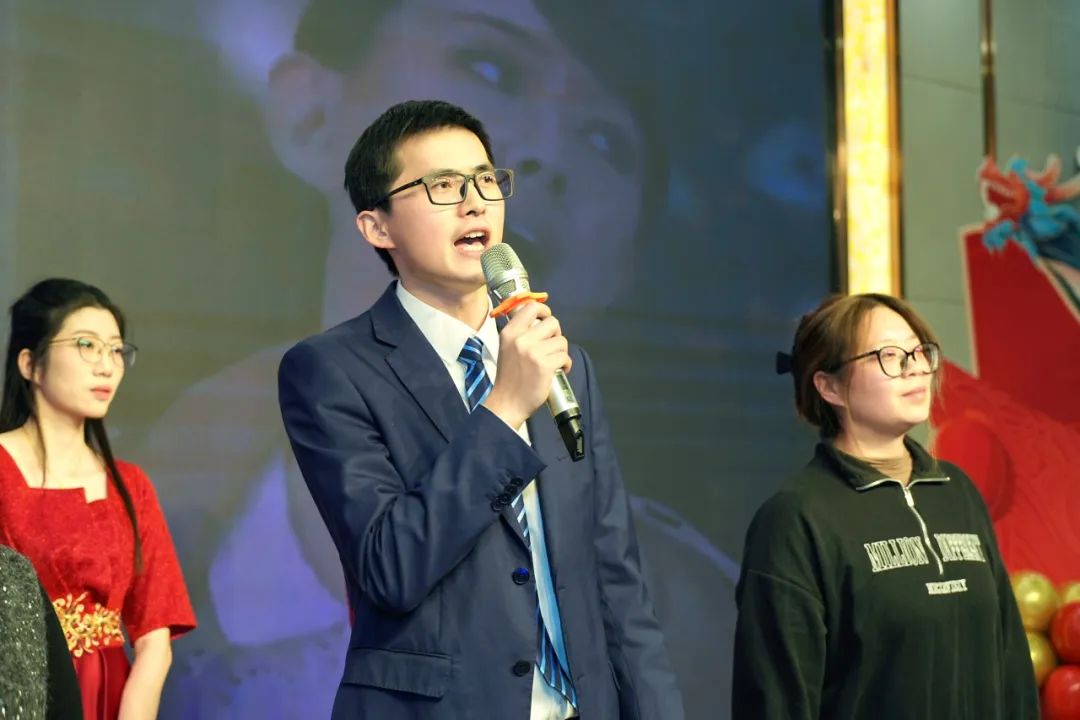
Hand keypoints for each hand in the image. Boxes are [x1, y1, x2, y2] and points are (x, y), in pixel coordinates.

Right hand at [483, 302, 571, 429]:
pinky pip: (565, 357)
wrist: (507, 402)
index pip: (531, 307)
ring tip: (554, 362)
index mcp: (510, 332)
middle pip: (552, 322)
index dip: (544, 310)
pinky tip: (558, 370)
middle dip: (556, 334)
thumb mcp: (507, 347)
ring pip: (562, 341)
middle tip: (551, 346)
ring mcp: (533, 352)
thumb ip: (521, 333)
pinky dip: (565, 364)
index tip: (546, 320)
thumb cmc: (509, 376)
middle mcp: (521, 339)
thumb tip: (541, 320)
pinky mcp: (545, 366)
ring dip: (561, 352)